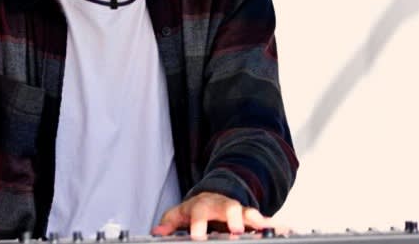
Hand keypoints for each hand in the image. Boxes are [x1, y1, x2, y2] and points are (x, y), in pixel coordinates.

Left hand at [153, 192, 273, 238]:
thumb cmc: (194, 210)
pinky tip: (278, 227)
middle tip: (236, 232)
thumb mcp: (178, 215)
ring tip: (261, 226)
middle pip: (226, 208)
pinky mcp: (248, 216)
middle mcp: (219, 205)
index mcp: (200, 206)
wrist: (210, 198)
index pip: (198, 214)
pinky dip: (268, 221)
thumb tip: (156, 233)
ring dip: (253, 218)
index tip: (198, 237)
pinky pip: (260, 217)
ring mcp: (235, 210)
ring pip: (245, 210)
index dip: (198, 225)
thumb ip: (168, 224)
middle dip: (232, 218)